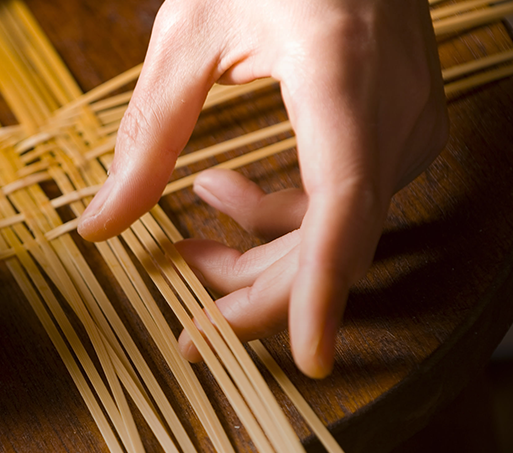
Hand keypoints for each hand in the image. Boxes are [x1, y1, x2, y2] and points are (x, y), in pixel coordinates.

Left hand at [77, 0, 446, 376]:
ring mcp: (413, 117)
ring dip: (264, 253)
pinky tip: (226, 193)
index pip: (344, 201)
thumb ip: (147, 134)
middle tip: (188, 324)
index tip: (307, 359)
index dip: (323, 288)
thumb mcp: (188, 33)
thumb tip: (99, 228)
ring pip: (345, 230)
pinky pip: (353, 202)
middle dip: (261, 291)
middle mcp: (393, 104)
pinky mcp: (408, 126)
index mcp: (338, 71)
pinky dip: (291, 219)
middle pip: (341, 238)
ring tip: (187, 237)